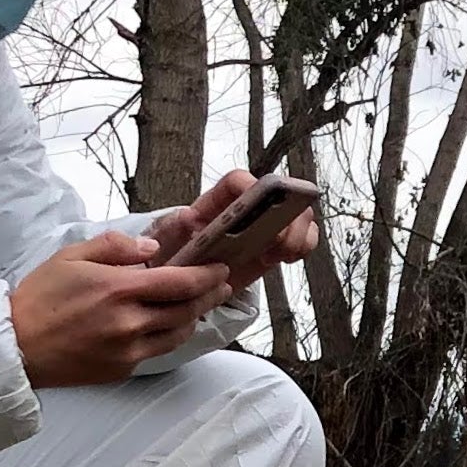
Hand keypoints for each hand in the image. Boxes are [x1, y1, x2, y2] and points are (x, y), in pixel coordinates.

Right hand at [10, 231, 236, 387]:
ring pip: (178, 334)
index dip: (207, 276)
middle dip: (209, 295)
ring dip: (195, 317)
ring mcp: (128, 350)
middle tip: (220, 285)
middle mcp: (129, 323)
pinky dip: (171, 335)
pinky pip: (158, 351)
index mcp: (119, 289)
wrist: (16, 345)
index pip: (180, 282)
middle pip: (187, 310)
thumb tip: (153, 248)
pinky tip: (172, 324)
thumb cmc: (40, 297)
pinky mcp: (123, 369)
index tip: (220, 269)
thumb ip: (115, 246)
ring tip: (201, 304)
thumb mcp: (72, 256)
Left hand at [144, 167, 321, 291]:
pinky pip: (301, 239)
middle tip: (278, 243)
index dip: (256, 189)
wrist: (179, 285)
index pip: (239, 182)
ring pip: (296, 215)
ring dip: (298, 233)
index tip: (265, 208)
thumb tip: (187, 218)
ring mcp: (262, 228)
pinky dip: (303, 246)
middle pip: (279, 194)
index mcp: (214, 202)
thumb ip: (171, 230)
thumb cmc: (169, 259)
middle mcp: (244, 209)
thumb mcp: (162, 244)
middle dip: (286, 216)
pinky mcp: (273, 248)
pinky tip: (288, 258)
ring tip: (283, 255)